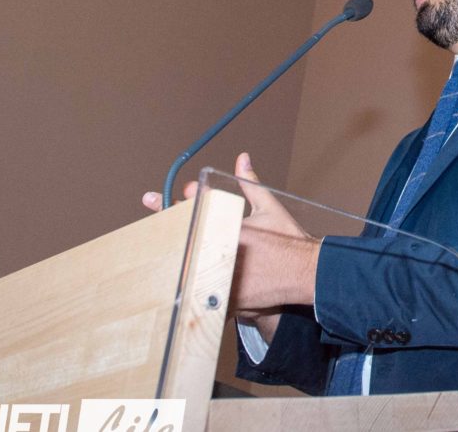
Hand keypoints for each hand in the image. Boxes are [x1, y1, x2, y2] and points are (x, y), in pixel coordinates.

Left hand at [141, 153, 318, 329]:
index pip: (191, 212)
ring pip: (187, 273)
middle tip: (158, 229)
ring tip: (156, 264)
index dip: (170, 205)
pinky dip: (191, 292)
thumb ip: (249, 183)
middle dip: (168, 232)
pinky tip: (180, 290)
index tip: (150, 198)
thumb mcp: (269, 207)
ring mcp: (223, 278)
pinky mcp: (227, 300)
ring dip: (175, 266)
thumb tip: (242, 158)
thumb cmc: (289, 241)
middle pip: (182, 243)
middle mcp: (223, 252)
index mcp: (229, 227)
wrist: (308, 273)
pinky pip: (201, 298)